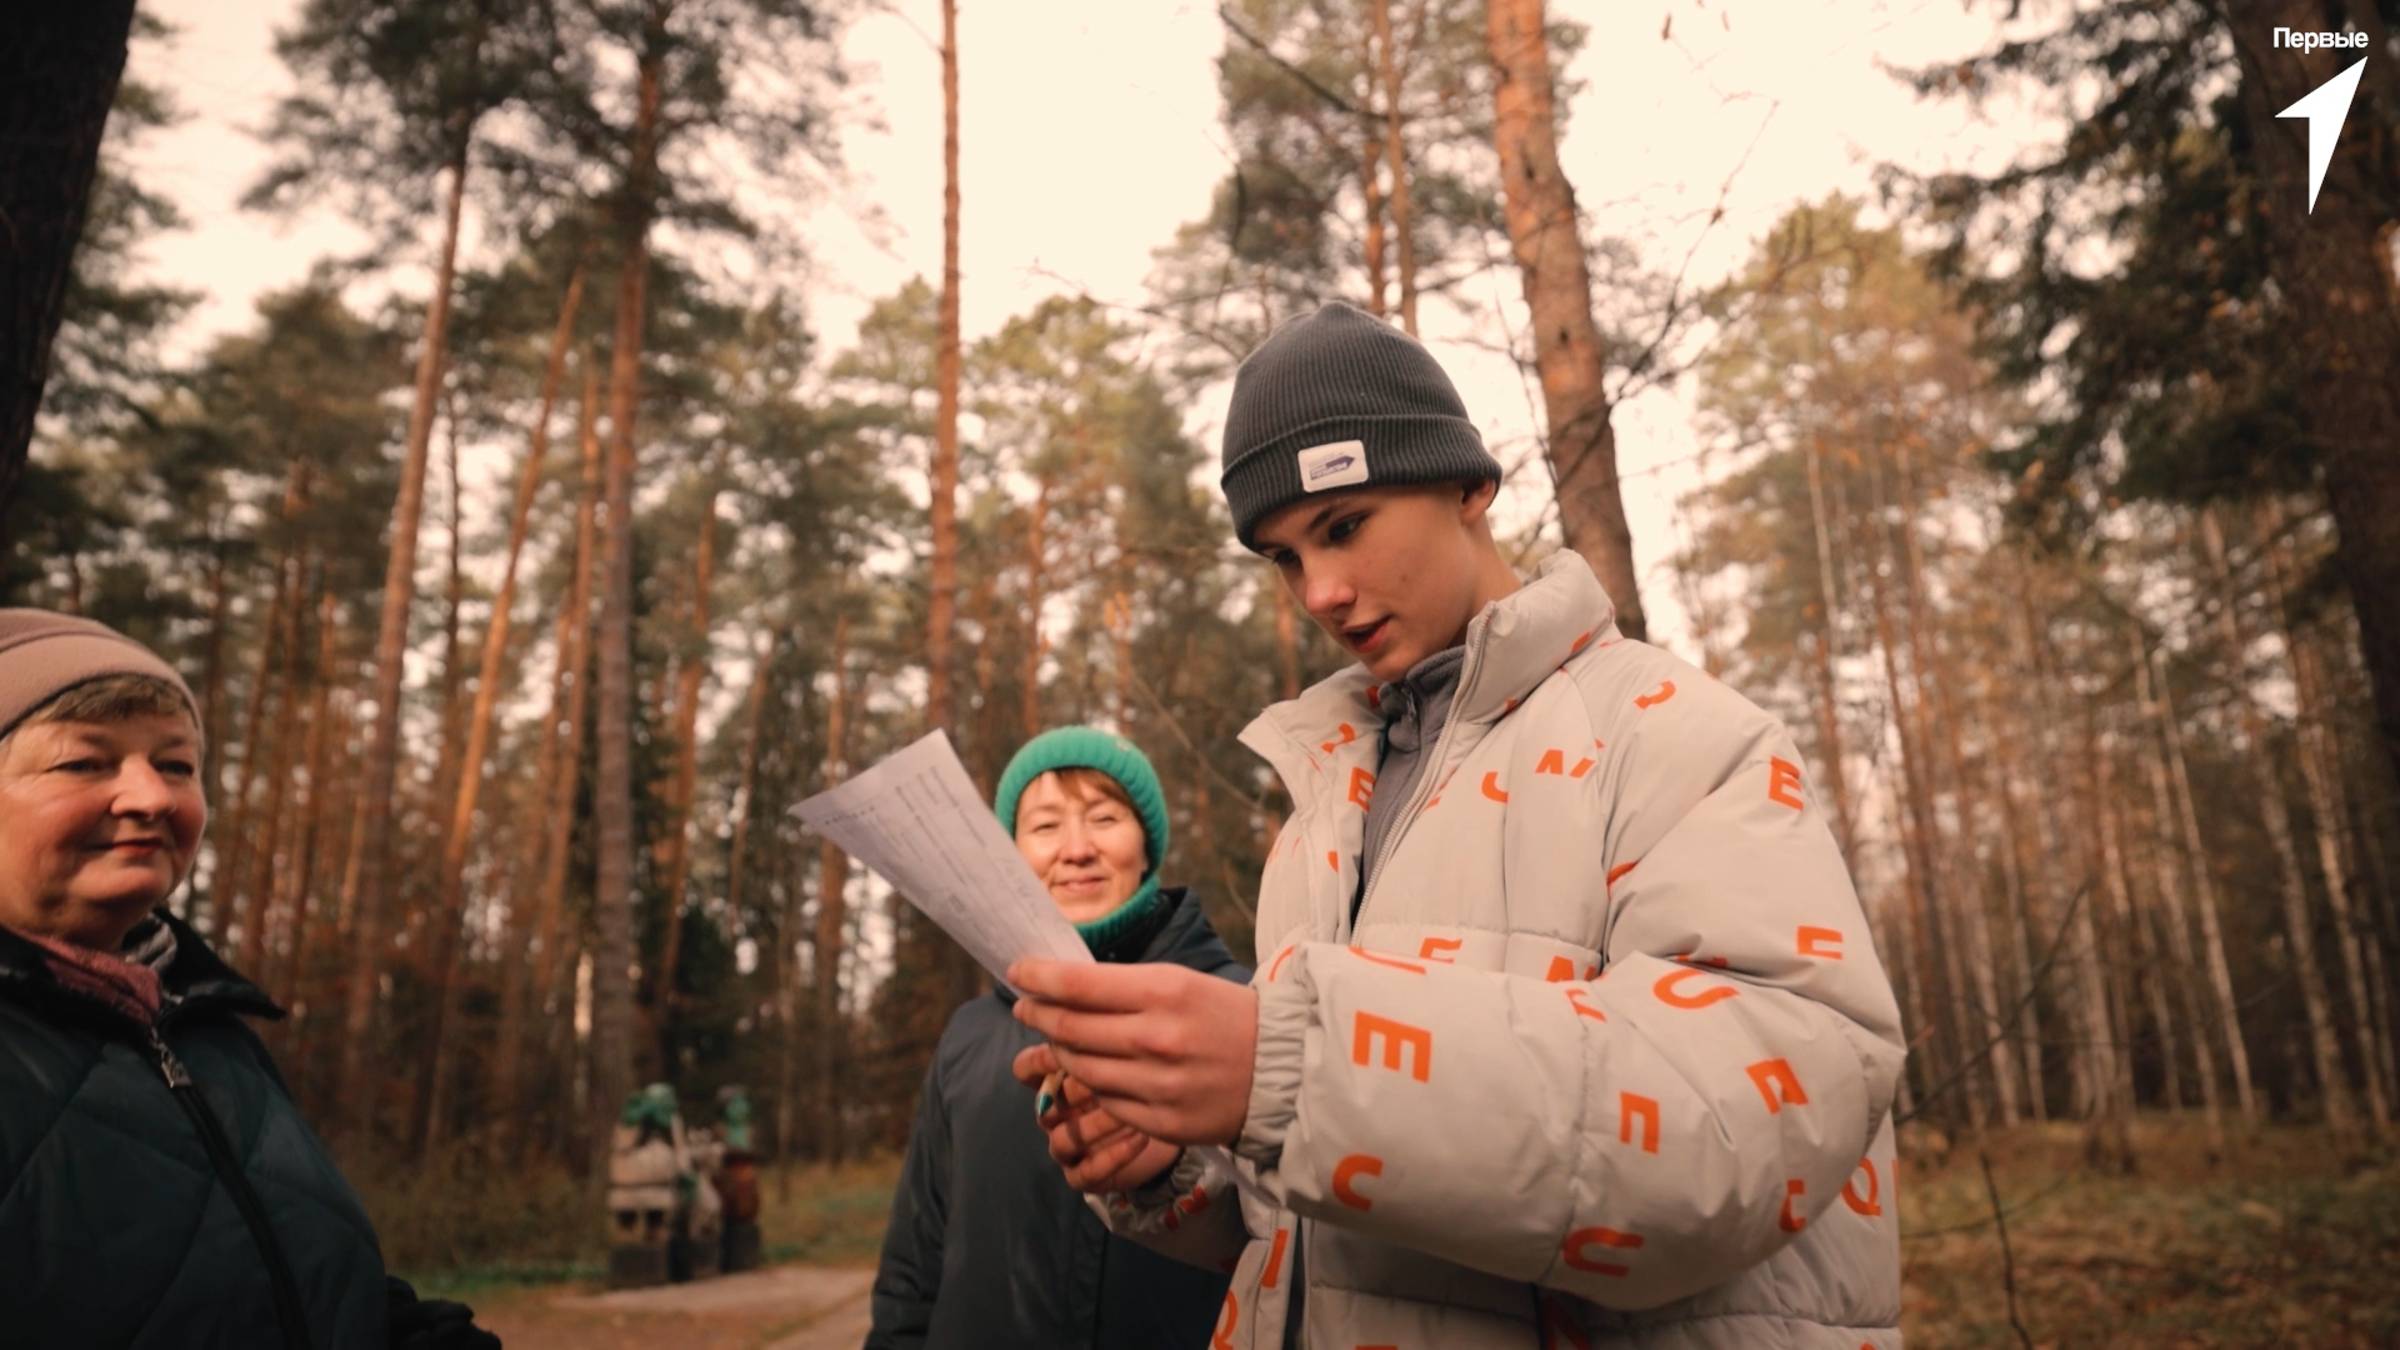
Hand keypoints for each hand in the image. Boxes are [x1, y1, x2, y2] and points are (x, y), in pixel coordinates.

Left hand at [1008, 959, 1257, 1146]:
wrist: (1283, 1071)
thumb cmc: (1227, 1017)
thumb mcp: (1182, 983)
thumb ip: (1126, 987)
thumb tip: (1065, 987)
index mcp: (1164, 992)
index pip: (1078, 984)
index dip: (1038, 977)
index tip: (1018, 971)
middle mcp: (1155, 1038)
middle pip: (1069, 1028)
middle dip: (1037, 1013)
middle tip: (1025, 1005)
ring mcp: (1156, 1085)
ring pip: (1080, 1068)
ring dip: (1059, 1050)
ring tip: (1058, 1037)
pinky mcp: (1160, 1122)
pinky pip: (1105, 1100)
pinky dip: (1092, 1082)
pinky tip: (1093, 1069)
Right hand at [1013, 1046, 1183, 1192]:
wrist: (1172, 1120)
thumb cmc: (1145, 1074)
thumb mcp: (1127, 1048)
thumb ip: (1107, 1029)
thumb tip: (1104, 999)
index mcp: (1056, 1079)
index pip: (1026, 1069)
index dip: (1038, 1060)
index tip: (1064, 1047)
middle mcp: (1056, 1114)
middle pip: (1045, 1105)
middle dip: (1075, 1091)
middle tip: (1110, 1077)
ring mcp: (1069, 1146)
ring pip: (1063, 1139)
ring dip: (1094, 1125)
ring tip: (1126, 1110)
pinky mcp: (1086, 1174)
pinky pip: (1085, 1173)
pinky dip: (1112, 1156)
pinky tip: (1140, 1136)